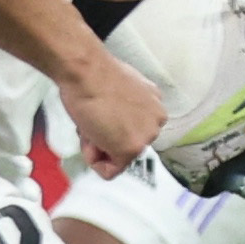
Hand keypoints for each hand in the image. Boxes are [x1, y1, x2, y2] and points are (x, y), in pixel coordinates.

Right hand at [55, 48, 163, 177]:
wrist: (86, 72)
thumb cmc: (93, 74)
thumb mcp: (118, 89)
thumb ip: (123, 107)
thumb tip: (111, 117)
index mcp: (155, 104)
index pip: (132, 128)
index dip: (109, 125)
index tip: (99, 111)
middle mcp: (157, 121)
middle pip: (126, 144)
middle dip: (105, 137)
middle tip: (92, 118)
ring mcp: (145, 137)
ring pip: (117, 158)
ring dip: (98, 146)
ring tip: (89, 124)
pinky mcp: (130, 149)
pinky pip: (109, 171)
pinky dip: (94, 160)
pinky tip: (89, 136)